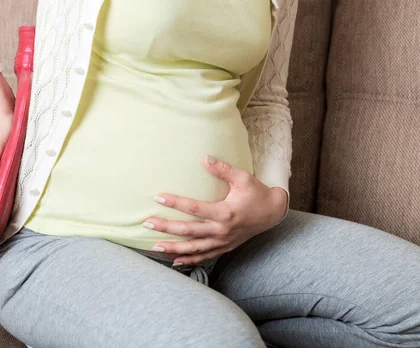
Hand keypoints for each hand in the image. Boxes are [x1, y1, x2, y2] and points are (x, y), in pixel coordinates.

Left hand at [143, 154, 288, 265]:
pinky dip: (189, 260)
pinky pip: (204, 257)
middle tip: (147, 223)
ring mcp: (223, 242)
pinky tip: (174, 261)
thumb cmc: (256, 192)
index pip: (194, 208)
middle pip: (189, 231)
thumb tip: (204, 157)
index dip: (175, 203)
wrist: (272, 213)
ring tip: (155, 246)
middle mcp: (222, 230)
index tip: (158, 198)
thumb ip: (223, 169)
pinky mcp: (224, 247)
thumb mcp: (243, 177)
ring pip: (194, 248)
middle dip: (166, 228)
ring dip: (173, 248)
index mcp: (225, 213)